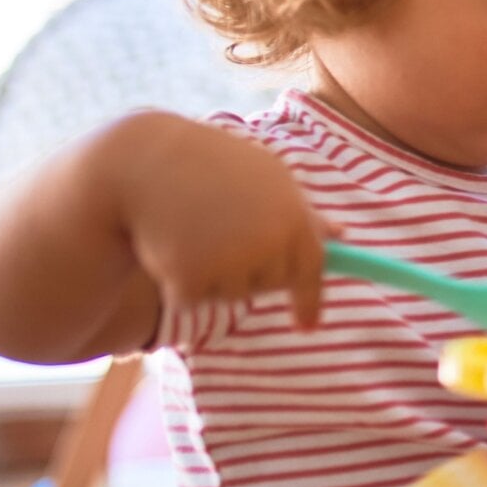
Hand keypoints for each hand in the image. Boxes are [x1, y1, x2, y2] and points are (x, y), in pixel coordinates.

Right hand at [107, 115, 333, 328]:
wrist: (143, 160)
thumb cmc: (210, 165)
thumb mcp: (266, 177)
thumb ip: (304, 212)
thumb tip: (343, 236)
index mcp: (293, 214)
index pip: (311, 269)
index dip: (310, 302)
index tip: (307, 327)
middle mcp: (268, 242)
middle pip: (271, 283)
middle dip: (251, 269)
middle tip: (221, 231)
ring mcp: (230, 261)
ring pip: (231, 293)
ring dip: (214, 273)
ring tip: (193, 228)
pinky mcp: (190, 278)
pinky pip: (194, 298)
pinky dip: (180, 281)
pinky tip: (169, 244)